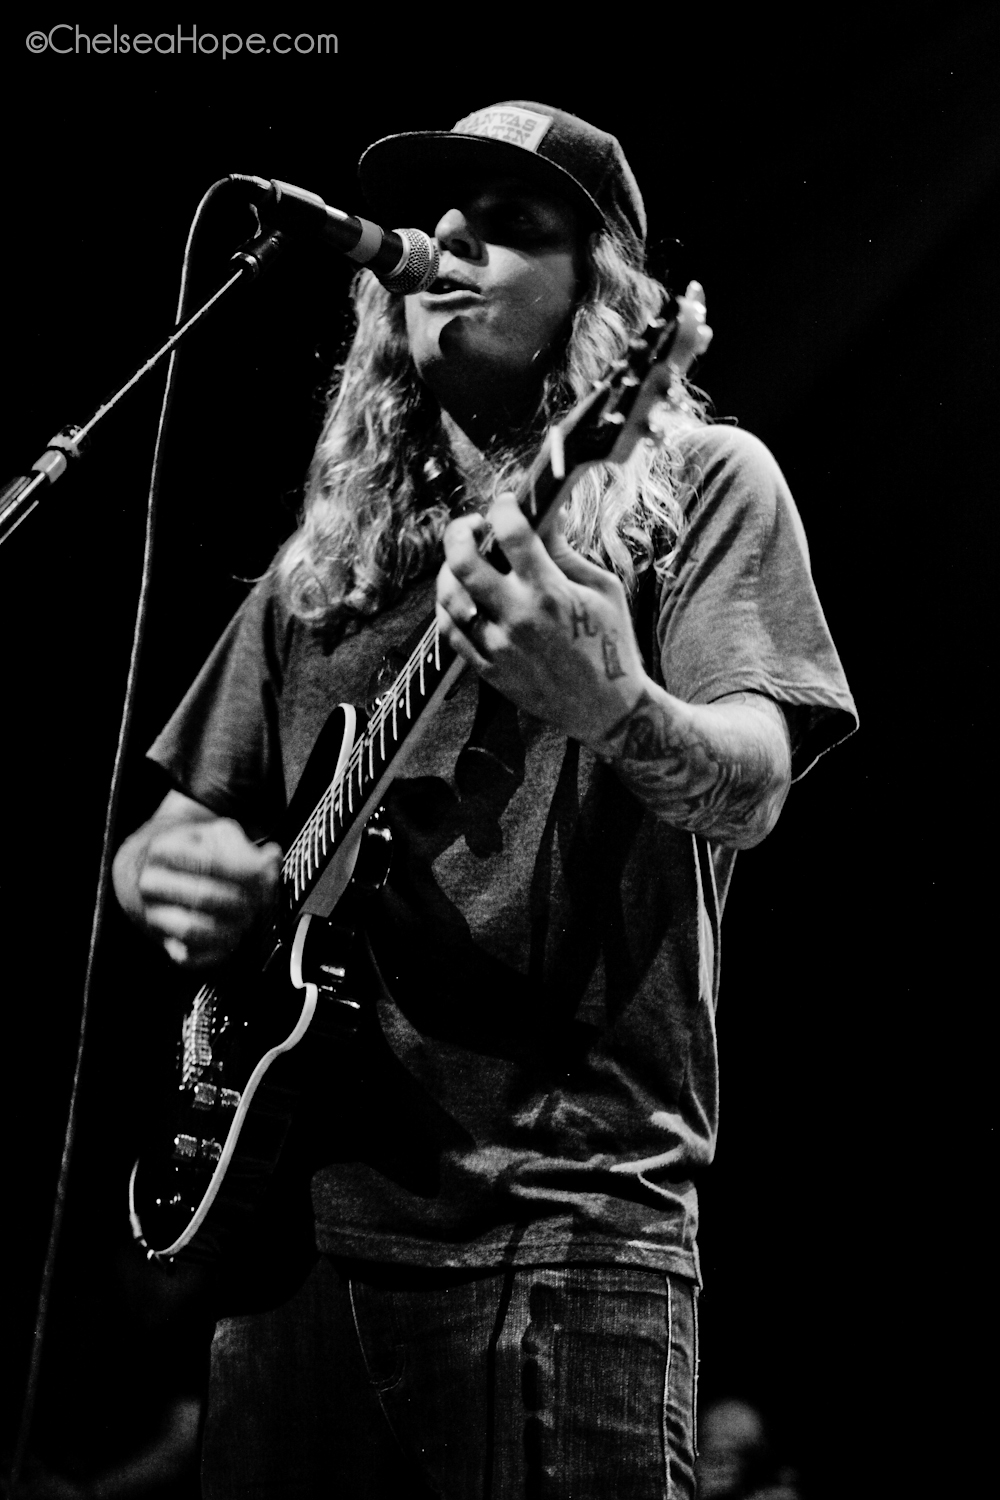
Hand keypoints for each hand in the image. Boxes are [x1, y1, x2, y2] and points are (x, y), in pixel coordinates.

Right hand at [128, 812, 280, 969]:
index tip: (266, 876)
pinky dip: (218, 951)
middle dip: (241, 902)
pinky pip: (192, 957)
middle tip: (259, 900)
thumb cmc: (194, 854)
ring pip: (194, 930)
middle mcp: (152, 883)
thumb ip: (247, 849)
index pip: (210, 863)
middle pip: (204, 897)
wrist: (157, 874)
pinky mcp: (164, 943)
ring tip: (245, 918)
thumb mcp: (219, 838)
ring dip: (230, 928)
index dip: (246, 873)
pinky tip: (230, 936)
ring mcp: (153, 915)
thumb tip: (271, 859)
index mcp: (165, 849)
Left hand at [436, 494, 647, 749]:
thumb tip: (543, 515)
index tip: (507, 504)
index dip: (503, 507)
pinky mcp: (488, 670)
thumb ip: (566, 552)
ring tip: (465, 562)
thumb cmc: (611, 643)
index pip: (511, 532)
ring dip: (450, 569)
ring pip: (448, 595)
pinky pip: (450, 631)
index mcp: (550, 592)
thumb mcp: (603, 589)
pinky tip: (462, 596)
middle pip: (463, 560)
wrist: (607, 708)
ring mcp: (498, 646)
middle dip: (460, 531)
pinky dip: (449, 606)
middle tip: (472, 526)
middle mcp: (518, 617)